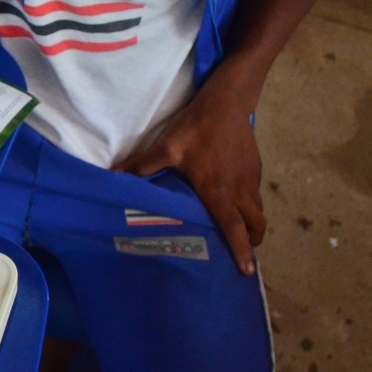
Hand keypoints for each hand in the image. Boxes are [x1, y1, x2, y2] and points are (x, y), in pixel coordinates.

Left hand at [115, 72, 265, 274]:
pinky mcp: (255, 167)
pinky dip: (251, 207)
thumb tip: (113, 176)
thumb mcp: (167, 147)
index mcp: (218, 192)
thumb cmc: (196, 128)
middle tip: (242, 254)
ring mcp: (250, 179)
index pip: (233, 227)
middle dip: (251, 242)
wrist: (227, 101)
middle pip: (255, 225)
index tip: (246, 270)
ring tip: (241, 233)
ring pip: (258, 211)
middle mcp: (239, 190)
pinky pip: (256, 195)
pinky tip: (236, 203)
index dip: (241, 250)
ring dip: (253, 225)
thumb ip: (143, 165)